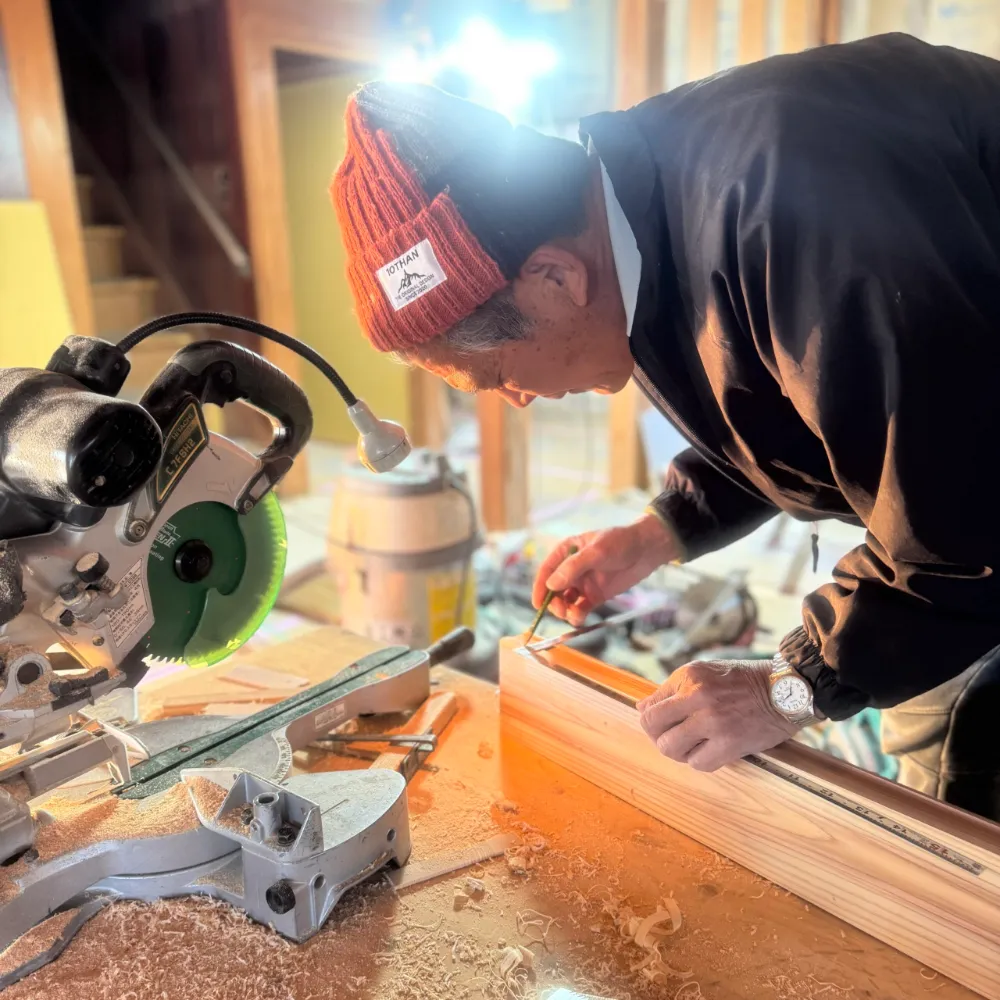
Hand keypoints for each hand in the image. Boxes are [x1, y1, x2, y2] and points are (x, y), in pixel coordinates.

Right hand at [531, 514, 679, 626]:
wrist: (647, 550)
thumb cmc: (621, 542)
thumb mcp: (596, 551)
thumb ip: (573, 568)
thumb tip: (551, 585)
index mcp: (566, 552)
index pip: (546, 570)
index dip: (539, 587)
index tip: (537, 603)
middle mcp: (571, 569)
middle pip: (553, 589)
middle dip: (553, 602)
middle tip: (560, 610)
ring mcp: (583, 583)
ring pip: (565, 601)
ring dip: (564, 610)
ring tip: (573, 615)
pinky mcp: (595, 596)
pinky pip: (580, 608)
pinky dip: (577, 615)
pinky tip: (579, 618)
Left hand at [636, 660, 801, 771]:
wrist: (785, 690)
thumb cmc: (743, 681)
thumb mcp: (704, 672)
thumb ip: (672, 689)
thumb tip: (642, 708)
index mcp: (689, 676)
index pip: (650, 705)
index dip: (651, 720)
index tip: (662, 725)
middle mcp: (697, 696)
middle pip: (653, 727)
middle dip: (658, 736)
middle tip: (672, 738)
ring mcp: (713, 722)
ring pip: (671, 748)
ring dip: (676, 752)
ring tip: (690, 746)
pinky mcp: (730, 744)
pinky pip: (698, 763)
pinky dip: (699, 761)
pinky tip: (709, 751)